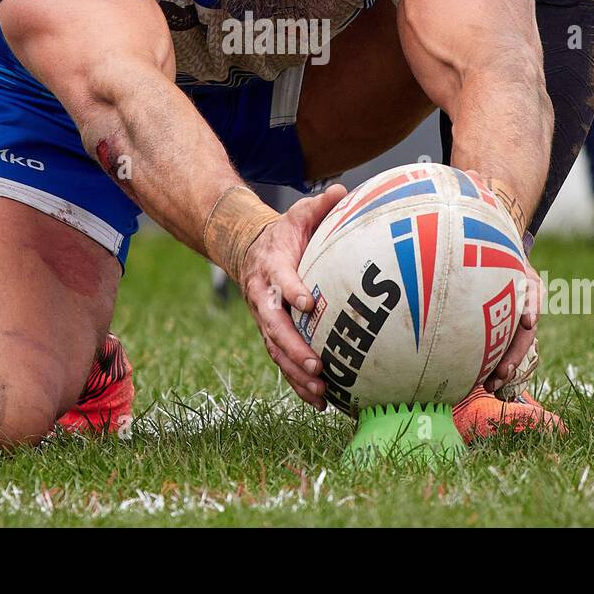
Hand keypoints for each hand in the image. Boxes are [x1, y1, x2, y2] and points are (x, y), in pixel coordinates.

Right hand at [238, 183, 346, 408]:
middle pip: (275, 328)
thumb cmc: (285, 234)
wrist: (251, 252)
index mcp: (272, 268)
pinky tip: (321, 402)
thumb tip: (341, 190)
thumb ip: (319, 205)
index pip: (281, 280)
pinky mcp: (272, 336)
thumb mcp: (299, 214)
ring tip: (321, 394)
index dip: (292, 291)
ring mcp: (266, 321)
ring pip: (277, 351)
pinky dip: (298, 384)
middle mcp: (264, 298)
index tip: (308, 303)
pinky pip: (282, 362)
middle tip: (317, 366)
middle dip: (295, 349)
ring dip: (297, 374)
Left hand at [461, 168, 541, 389]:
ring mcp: (507, 309)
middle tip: (501, 373)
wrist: (489, 233)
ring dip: (503, 364)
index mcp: (518, 269)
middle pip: (523, 327)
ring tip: (487, 385)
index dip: (530, 305)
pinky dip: (482, 361)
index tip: (528, 321)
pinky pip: (491, 343)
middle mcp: (517, 293)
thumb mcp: (481, 206)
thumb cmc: (479, 219)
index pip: (532, 288)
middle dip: (516, 351)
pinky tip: (463, 379)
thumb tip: (471, 170)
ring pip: (511, 343)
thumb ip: (475, 192)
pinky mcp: (491, 319)